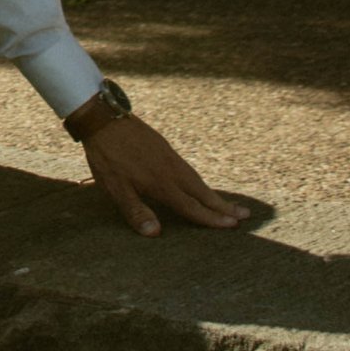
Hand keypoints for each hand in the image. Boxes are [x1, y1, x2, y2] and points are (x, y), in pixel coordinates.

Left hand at [68, 103, 248, 237]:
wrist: (104, 117)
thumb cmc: (107, 156)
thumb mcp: (115, 187)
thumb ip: (135, 211)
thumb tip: (155, 233)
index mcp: (162, 184)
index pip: (191, 207)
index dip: (211, 219)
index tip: (231, 226)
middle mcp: (171, 170)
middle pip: (202, 193)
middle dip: (224, 206)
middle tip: (245, 216)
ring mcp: (170, 157)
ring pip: (197, 179)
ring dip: (213, 194)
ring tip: (228, 204)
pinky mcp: (164, 147)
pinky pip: (189, 169)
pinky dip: (199, 181)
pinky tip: (198, 184)